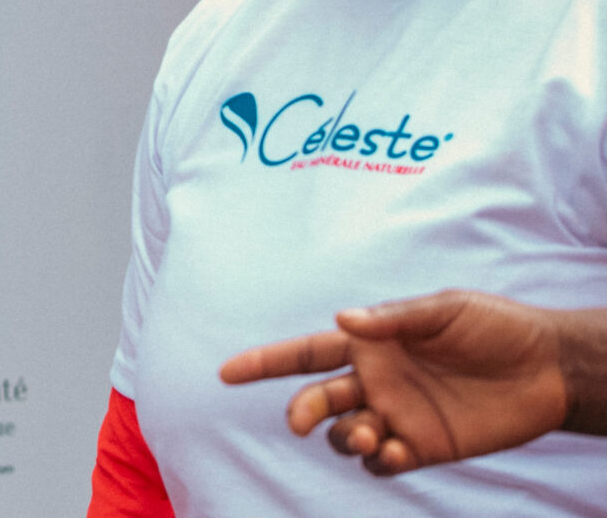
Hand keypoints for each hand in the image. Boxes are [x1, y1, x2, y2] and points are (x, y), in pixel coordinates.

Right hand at [220, 291, 570, 474]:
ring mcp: (398, 417)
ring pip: (346, 436)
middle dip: (302, 412)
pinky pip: (385, 463)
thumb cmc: (494, 327)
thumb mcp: (445, 309)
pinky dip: (382, 463)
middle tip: (301, 422)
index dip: (264, 362)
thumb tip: (344, 318)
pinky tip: (399, 451)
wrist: (547, 369)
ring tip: (372, 436)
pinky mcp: (424, 448)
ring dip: (346, 439)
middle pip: (317, 400)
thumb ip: (394, 318)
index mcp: (369, 344)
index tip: (226, 372)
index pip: (305, 354)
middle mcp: (375, 382)